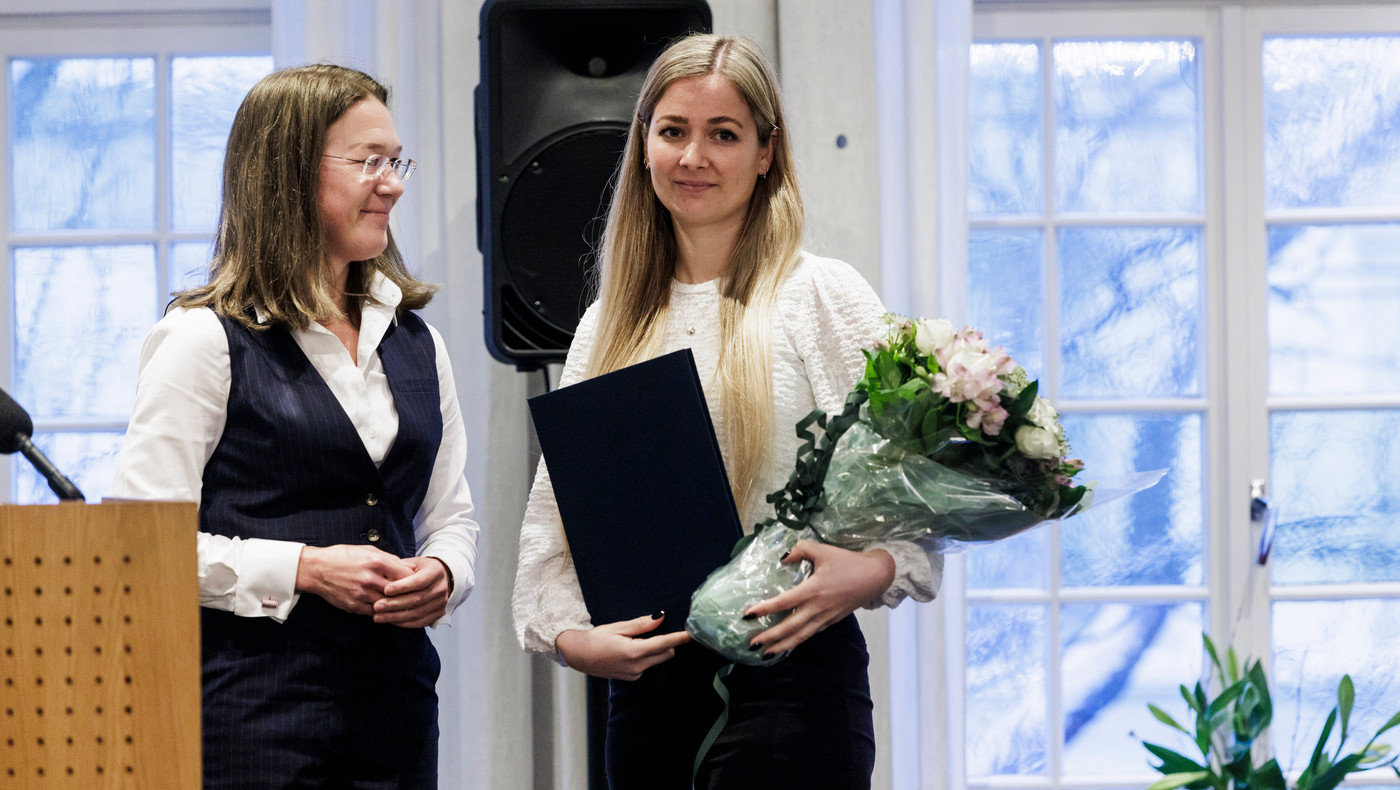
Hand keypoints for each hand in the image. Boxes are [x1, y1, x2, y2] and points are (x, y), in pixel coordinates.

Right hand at [294, 544, 414, 615]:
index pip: (405, 574)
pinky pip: (374, 612)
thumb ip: (388, 559)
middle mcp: (370, 579)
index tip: (420, 581)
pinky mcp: (354, 606)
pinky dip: (382, 611)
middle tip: (417, 596)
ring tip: (404, 605)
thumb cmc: (342, 556)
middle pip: (399, 592)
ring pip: (388, 605)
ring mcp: (362, 594)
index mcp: (376, 562)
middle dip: (409, 594)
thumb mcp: (367, 550)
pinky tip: (388, 610)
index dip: (415, 579)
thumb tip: (406, 567)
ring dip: (396, 605)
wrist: (315, 569)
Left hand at [373, 556, 451, 627]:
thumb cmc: (420, 570)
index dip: (402, 587)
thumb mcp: (411, 563)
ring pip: (417, 613)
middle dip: (395, 604)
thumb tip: (383, 578)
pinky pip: (420, 622)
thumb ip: (399, 569)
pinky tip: (390, 621)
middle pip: (418, 599)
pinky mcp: (438, 613)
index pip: (419, 581)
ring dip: (396, 616)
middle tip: (377, 606)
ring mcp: (441, 602)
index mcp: (435, 571)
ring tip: (378, 616)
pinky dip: (404, 623)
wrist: (439, 577)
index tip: (386, 590)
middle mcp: (441, 588)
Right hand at [555, 613, 692, 680]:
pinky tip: (631, 648)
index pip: (663, 644)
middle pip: (664, 653)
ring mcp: (634, 674)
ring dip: (655, 649)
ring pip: (656, 659)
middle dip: (666, 642)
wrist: (578, 655)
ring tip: (636, 638)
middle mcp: (637, 666)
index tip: (691, 634)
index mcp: (634, 652)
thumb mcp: (618, 627)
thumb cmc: (596, 638)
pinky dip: (646, 656)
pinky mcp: (631, 677)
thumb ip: (642, 624)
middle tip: (656, 629)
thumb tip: (661, 617)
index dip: (679, 638)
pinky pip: (647, 665)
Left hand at [743, 541, 894, 658]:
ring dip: (782, 645)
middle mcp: (818, 608)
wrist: (875, 576)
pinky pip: (811, 634)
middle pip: (790, 627)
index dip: (764, 609)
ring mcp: (826, 617)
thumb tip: (782, 557)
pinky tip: (788, 645)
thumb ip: (800, 549)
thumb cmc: (848, 562)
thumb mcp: (823, 550)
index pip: (783, 602)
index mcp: (813, 590)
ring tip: (765, 653)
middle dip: (770, 637)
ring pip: (801, 636)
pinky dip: (798, 641)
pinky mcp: (832, 621)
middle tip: (751, 644)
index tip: (747, 614)